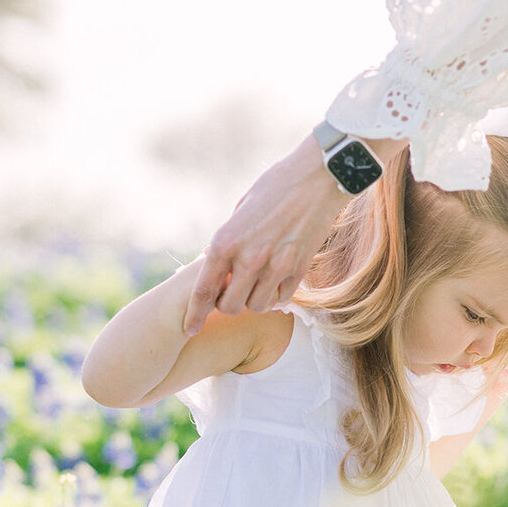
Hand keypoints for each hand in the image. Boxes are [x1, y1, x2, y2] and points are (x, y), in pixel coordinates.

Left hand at [183, 132, 404, 334]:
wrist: (317, 177)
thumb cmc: (276, 186)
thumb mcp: (240, 210)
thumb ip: (229, 240)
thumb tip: (218, 263)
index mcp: (226, 241)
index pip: (203, 290)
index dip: (194, 315)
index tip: (190, 329)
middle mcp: (249, 258)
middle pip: (229, 306)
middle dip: (227, 305)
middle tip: (231, 293)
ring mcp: (276, 266)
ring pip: (257, 306)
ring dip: (253, 300)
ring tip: (256, 285)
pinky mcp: (300, 268)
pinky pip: (282, 297)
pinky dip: (277, 295)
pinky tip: (276, 282)